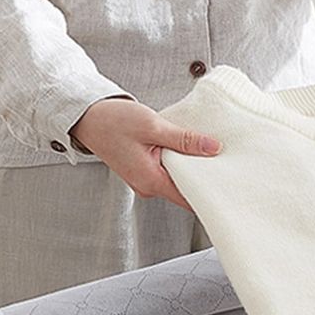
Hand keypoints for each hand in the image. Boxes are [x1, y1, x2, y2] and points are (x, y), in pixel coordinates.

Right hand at [69, 97, 221, 209]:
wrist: (86, 117)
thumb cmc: (113, 121)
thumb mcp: (153, 126)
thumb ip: (184, 139)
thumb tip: (213, 148)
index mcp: (152, 181)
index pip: (190, 198)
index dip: (210, 191)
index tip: (228, 184)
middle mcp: (149, 187)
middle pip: (185, 189)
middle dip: (203, 177)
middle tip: (224, 163)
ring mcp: (145, 181)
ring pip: (177, 180)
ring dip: (190, 167)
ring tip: (209, 153)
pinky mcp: (144, 171)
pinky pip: (167, 171)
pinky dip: (178, 162)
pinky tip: (187, 149)